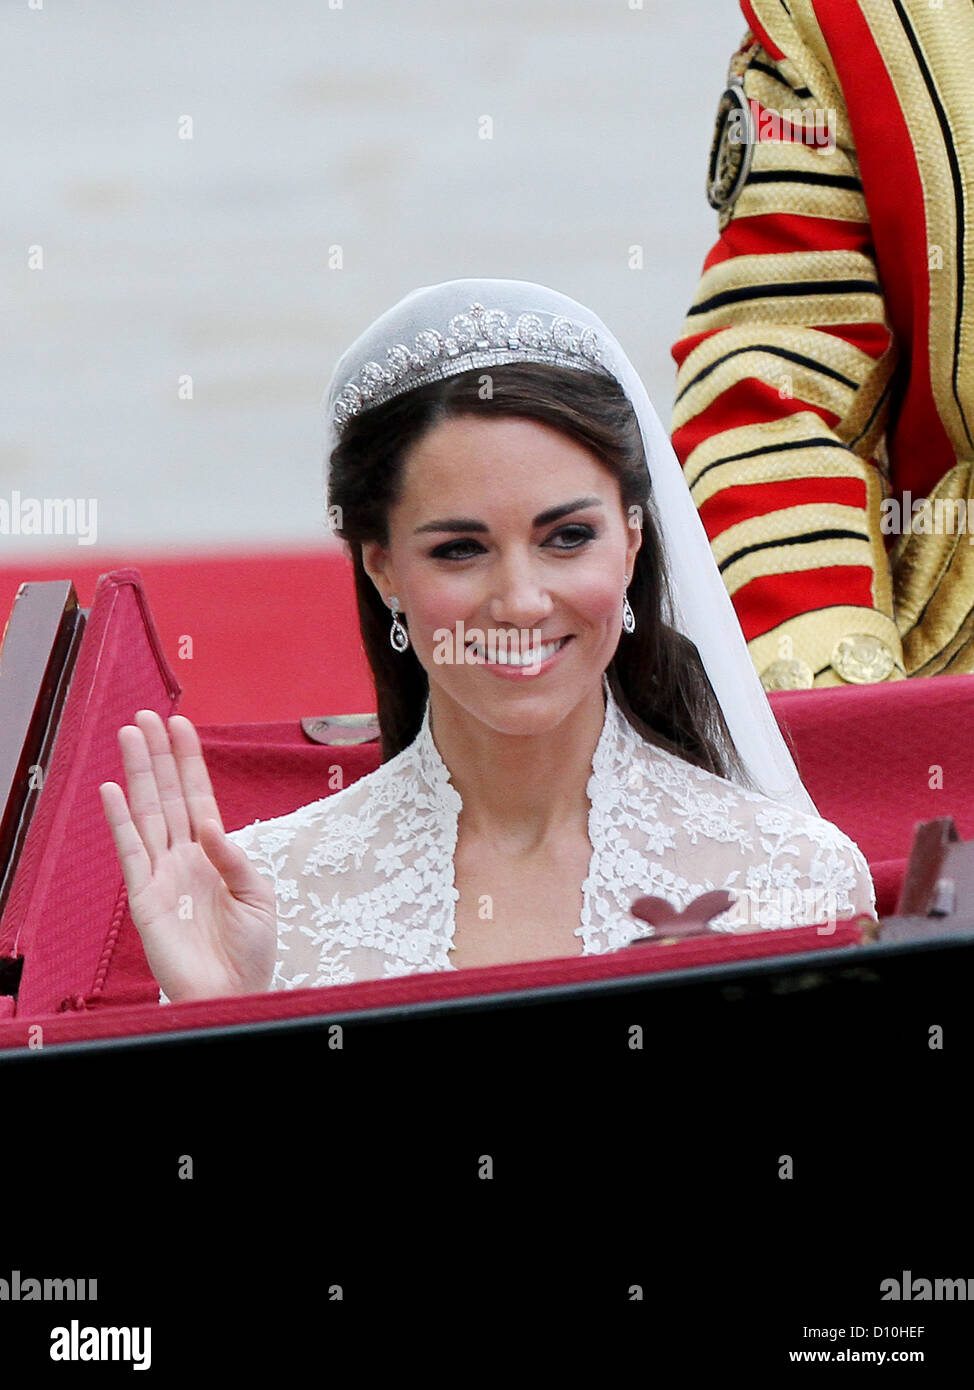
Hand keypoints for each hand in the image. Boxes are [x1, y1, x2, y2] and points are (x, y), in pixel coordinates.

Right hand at [100, 710, 276, 1002]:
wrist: (233, 993)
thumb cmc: (251, 951)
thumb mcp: (259, 898)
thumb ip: (237, 860)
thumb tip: (208, 826)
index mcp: (214, 854)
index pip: (198, 797)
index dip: (189, 761)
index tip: (181, 725)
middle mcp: (184, 857)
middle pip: (167, 796)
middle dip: (157, 755)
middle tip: (146, 716)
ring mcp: (161, 874)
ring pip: (146, 813)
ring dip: (137, 774)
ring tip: (128, 735)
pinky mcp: (143, 898)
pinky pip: (129, 852)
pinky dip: (119, 821)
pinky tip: (112, 790)